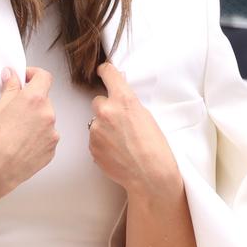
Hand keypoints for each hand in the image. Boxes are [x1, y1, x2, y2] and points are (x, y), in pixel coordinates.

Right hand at [0, 67, 58, 201]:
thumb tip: (12, 75)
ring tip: (16, 133)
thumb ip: (10, 87)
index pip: (44, 77)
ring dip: (35, 121)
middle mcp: (49, 114)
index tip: (25, 79)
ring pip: (46, 120)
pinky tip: (21, 144)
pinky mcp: (52, 150)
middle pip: (44, 100)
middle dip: (32, 102)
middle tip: (14, 111)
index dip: (34, 75)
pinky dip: (37, 138)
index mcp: (36, 99)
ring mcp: (53, 133)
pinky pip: (47, 138)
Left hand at [88, 62, 181, 198]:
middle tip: (120, 122)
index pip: (108, 73)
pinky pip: (94, 138)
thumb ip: (128, 103)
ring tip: (122, 141)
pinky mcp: (91, 146)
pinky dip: (102, 142)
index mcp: (124, 99)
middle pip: (98, 100)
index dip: (105, 72)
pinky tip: (117, 151)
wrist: (150, 175)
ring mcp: (96, 129)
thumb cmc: (155, 147)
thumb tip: (118, 96)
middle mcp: (106, 111)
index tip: (103, 71)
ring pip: (95, 121)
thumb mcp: (146, 115)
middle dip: (106, 108)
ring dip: (104, 127)